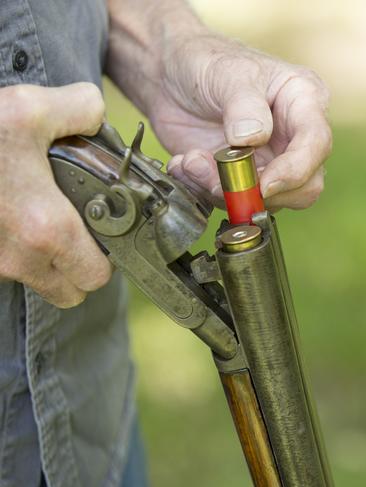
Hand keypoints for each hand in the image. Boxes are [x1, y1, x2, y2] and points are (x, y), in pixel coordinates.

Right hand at [0, 83, 111, 307]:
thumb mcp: (28, 107)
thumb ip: (80, 108)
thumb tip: (94, 114)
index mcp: (46, 229)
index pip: (96, 276)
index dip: (107, 258)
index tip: (104, 233)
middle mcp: (17, 257)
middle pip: (70, 292)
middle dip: (80, 268)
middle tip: (81, 231)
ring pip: (36, 284)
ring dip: (47, 263)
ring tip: (46, 220)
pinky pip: (5, 269)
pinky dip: (16, 252)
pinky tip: (13, 216)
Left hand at [148, 35, 331, 210]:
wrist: (170, 75)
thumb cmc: (207, 61)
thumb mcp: (227, 73)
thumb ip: (244, 106)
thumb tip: (254, 139)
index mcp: (304, 102)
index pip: (316, 144)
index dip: (294, 171)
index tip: (263, 184)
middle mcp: (294, 137)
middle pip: (305, 186)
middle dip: (261, 192)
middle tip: (220, 180)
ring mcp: (270, 161)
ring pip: (268, 201)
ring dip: (225, 192)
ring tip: (191, 162)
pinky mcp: (244, 179)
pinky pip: (234, 203)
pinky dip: (204, 191)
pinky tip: (185, 164)